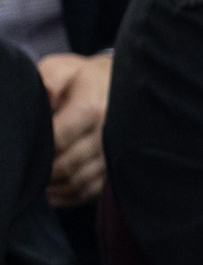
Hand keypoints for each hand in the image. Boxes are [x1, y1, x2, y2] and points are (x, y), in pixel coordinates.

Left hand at [38, 51, 109, 206]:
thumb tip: (40, 97)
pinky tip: (52, 192)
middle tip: (23, 170)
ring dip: (53, 187)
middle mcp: (106, 134)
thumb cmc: (83, 78)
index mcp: (92, 108)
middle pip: (68, 165)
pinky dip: (69, 196)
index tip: (21, 151)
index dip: (37, 150)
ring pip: (79, 181)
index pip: (59, 140)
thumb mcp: (63, 68)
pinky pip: (91, 190)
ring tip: (35, 182)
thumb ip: (48, 79)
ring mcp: (114, 154)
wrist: (120, 85)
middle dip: (42, 171)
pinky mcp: (115, 168)